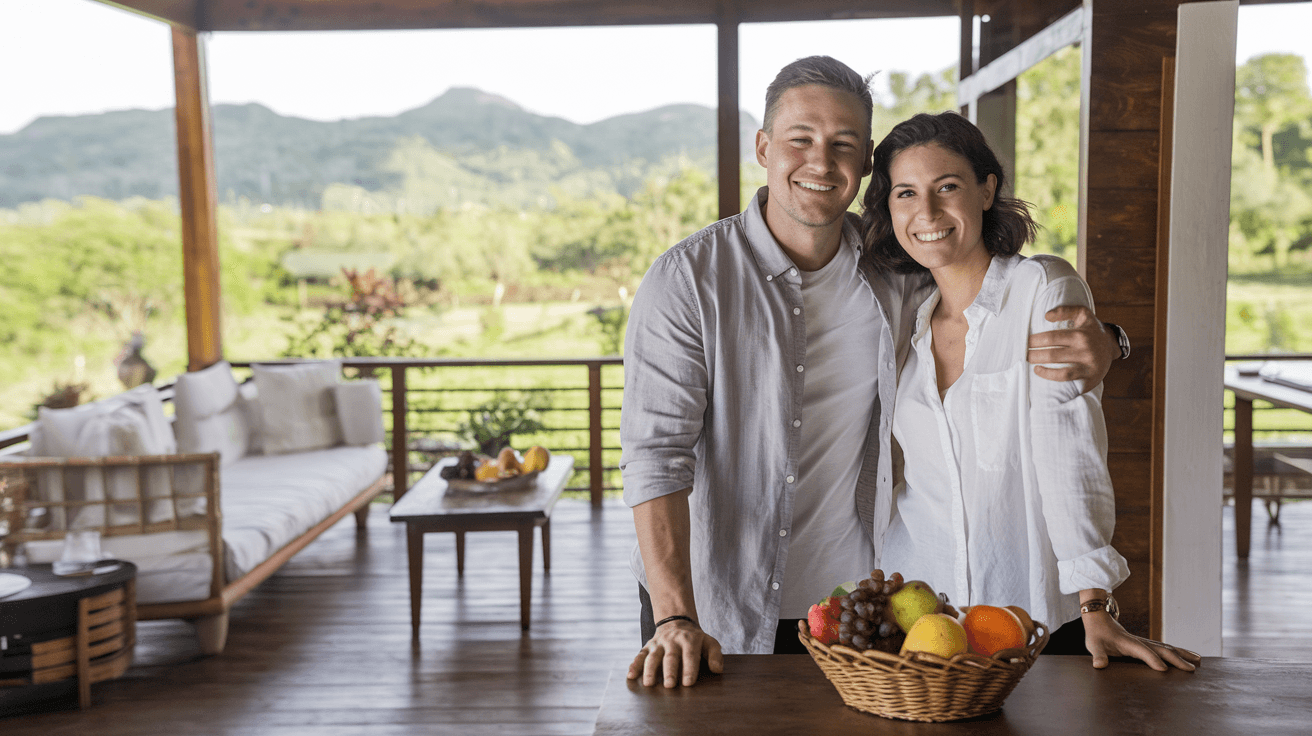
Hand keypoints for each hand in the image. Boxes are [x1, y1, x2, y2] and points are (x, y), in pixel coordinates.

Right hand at [627, 620, 723, 687]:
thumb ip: (715, 654)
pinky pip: (640, 655)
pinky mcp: (648, 646)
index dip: (689, 669)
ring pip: (653, 656)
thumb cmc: (695, 639)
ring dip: (650, 670)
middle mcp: (673, 642)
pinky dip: (634, 665)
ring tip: (649, 684)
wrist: (676, 622)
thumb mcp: (709, 642)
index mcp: (690, 641)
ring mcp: (659, 644)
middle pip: (670, 657)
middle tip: (670, 686)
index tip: (688, 683)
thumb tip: (717, 669)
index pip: (690, 656)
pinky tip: (631, 675)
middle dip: (670, 671)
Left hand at [1027, 306, 1117, 384]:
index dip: (1034, 341)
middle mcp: (1086, 351)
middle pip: (1052, 356)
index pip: (1051, 338)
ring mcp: (1089, 367)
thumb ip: (1065, 310)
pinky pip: (1069, 382)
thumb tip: (1046, 316)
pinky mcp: (1090, 380)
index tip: (1025, 342)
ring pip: (1061, 373)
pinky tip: (1044, 374)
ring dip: (1043, 371)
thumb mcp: (1083, 314)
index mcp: (1081, 335)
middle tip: (1025, 355)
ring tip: (1034, 367)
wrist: (1112, 346)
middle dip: (1033, 356)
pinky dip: (1054, 380)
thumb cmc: (1091, 329)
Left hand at [1083, 612, 1201, 670]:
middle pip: (1161, 649)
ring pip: (1167, 647)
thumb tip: (1099, 665)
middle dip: (1176, 659)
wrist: (1100, 620)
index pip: (1142, 651)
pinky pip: (1165, 648)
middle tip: (1191, 670)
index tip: (1163, 670)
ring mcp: (1145, 642)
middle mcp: (1140, 641)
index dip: (1152, 659)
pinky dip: (1179, 652)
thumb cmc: (1096, 635)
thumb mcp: (1093, 645)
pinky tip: (1190, 657)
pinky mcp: (1147, 644)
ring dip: (1183, 654)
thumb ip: (1098, 655)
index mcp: (1128, 642)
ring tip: (1199, 661)